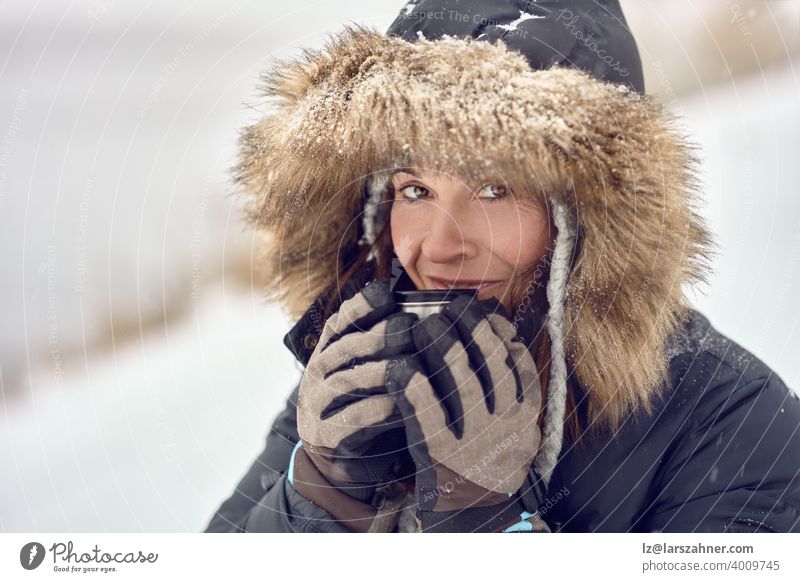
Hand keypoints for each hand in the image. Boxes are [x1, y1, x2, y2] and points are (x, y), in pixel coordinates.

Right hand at [293, 280, 416, 530]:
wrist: (348, 459)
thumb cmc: (373, 404)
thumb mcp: (375, 369)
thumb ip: (390, 345)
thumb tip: (431, 315)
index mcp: (330, 350)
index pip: (341, 320)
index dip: (362, 305)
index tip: (389, 294)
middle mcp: (318, 372)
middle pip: (346, 347)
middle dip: (379, 335)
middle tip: (411, 328)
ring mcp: (316, 404)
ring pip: (345, 381)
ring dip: (379, 371)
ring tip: (409, 365)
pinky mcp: (324, 435)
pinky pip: (350, 419)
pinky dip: (377, 411)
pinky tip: (401, 405)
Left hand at [386, 295, 543, 531]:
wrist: (477, 512)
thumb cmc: (489, 454)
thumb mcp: (513, 422)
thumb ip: (511, 382)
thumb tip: (502, 330)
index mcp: (525, 414)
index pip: (517, 362)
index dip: (497, 331)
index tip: (479, 310)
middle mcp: (507, 426)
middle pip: (491, 367)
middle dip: (469, 330)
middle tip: (449, 309)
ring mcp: (477, 442)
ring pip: (464, 387)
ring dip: (444, 351)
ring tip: (426, 325)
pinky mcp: (444, 458)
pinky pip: (429, 419)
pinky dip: (415, 392)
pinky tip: (401, 369)